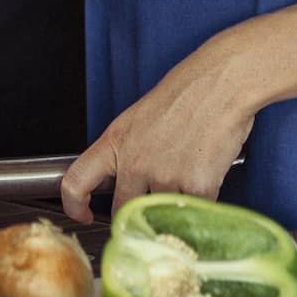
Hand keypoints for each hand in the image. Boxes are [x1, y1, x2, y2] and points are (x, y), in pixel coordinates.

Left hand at [59, 39, 254, 222]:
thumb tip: (123, 182)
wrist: (223, 82)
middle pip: (122, 210)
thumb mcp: (140, 118)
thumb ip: (127, 151)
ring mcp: (165, 176)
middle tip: (155, 195)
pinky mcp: (196, 186)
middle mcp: (135, 162)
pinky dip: (201, 199)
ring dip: (174, 201)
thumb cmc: (186, 93)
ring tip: (189, 168)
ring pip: (161, 213)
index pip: (76, 181)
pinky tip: (206, 172)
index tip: (83, 214)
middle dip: (136, 211)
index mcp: (116, 142)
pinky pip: (194, 211)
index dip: (73, 205)